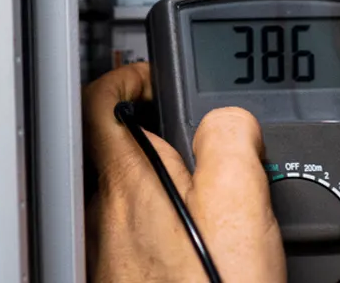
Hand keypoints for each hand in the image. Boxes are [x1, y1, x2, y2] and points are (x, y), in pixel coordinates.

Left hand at [83, 63, 284, 282]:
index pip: (100, 100)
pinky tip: (201, 247)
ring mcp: (111, 251)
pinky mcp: (123, 278)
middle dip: (165, 140)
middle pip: (123, 150)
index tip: (153, 78)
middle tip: (207, 149)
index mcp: (131, 179)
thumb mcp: (238, 197)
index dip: (127, 77)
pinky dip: (168, 228)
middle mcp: (108, 214)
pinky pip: (140, 237)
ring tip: (213, 204)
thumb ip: (228, 135)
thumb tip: (230, 119)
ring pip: (135, 197)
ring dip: (170, 188)